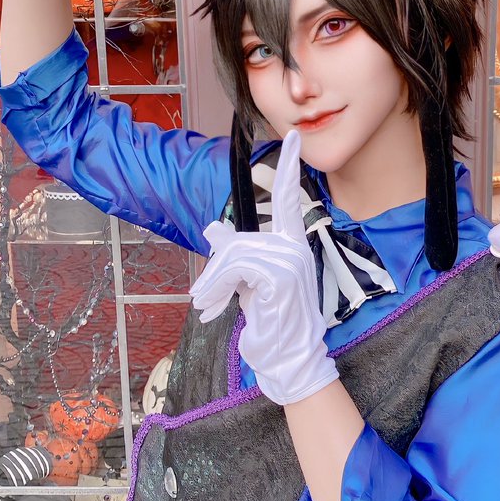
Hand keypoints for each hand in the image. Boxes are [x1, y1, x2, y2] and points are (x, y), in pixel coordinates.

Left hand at [190, 130, 338, 404]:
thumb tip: (213, 229)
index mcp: (292, 245)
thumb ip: (235, 255)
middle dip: (217, 269)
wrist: (288, 361)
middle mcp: (295, 247)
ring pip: (234, 254)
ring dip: (213, 284)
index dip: (291, 168)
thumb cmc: (271, 324)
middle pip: (240, 239)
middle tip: (203, 299)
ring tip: (207, 308)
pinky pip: (235, 267)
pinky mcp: (279, 274)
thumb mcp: (246, 284)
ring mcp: (290, 259)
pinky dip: (217, 288)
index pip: (289, 198)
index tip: (296, 139)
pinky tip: (215, 309)